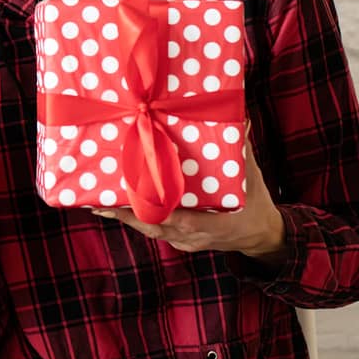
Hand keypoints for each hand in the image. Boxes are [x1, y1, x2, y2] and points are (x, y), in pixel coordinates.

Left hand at [93, 138, 286, 263]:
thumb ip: (241, 148)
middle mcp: (191, 236)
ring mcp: (184, 241)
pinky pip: (155, 230)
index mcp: (207, 223)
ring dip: (126, 215)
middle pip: (151, 226)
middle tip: (97, 196)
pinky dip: (137, 218)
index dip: (145, 208)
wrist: (261, 234)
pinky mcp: (180, 240)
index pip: (172, 218)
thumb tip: (237, 117)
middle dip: (124, 211)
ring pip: (149, 229)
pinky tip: (119, 205)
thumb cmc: (255, 203)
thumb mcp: (251, 175)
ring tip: (98, 199)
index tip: (123, 194)